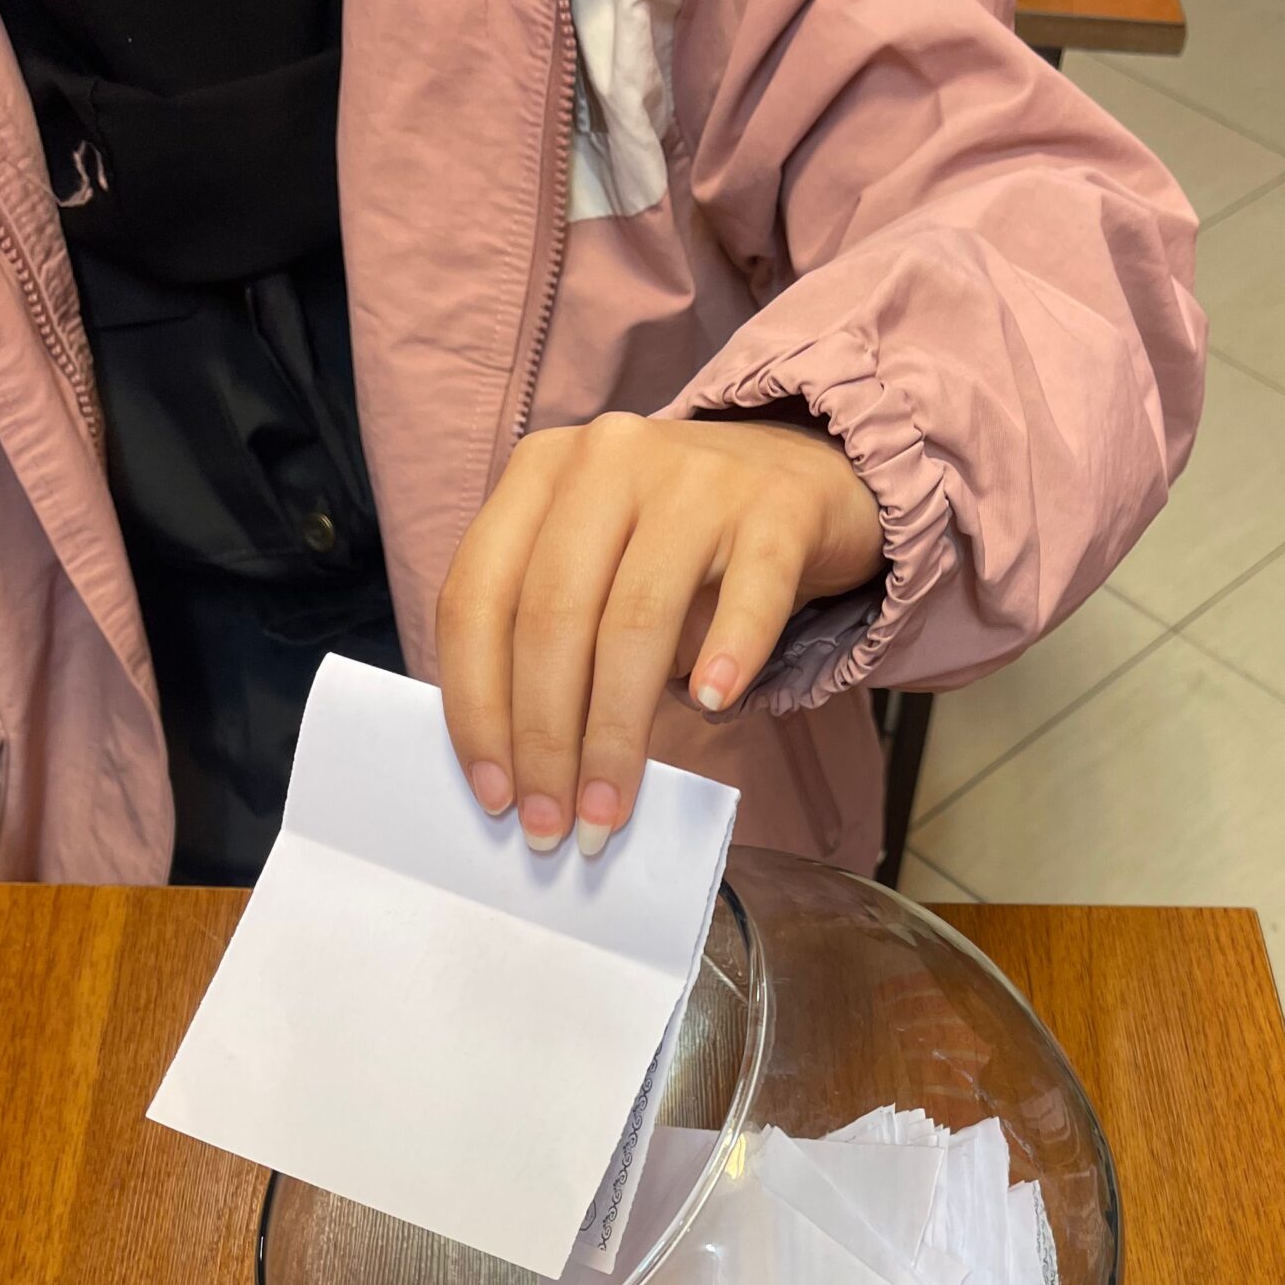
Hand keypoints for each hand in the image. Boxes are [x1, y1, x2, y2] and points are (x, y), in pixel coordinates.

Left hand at [436, 413, 883, 853]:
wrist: (807, 475)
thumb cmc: (681, 548)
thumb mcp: (597, 566)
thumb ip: (550, 637)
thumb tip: (521, 772)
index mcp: (540, 473)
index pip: (479, 598)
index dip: (476, 706)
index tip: (494, 793)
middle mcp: (607, 460)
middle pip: (553, 616)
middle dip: (545, 739)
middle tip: (552, 825)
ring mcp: (696, 479)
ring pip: (636, 619)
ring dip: (616, 732)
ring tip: (610, 809)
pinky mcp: (778, 509)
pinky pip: (750, 593)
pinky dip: (727, 653)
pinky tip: (712, 704)